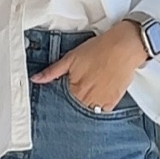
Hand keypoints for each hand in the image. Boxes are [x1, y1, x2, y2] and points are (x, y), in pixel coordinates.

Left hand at [31, 20, 148, 111]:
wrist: (124, 47)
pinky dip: (99, 106)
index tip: (68, 88)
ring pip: (88, 110)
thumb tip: (35, 79)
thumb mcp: (70, 58)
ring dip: (86, 104)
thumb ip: (52, 71)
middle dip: (75, 100)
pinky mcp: (113, 102)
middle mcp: (86, 99)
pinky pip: (102, 111)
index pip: (62, 101)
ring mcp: (100, 102)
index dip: (63, 95)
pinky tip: (99, 94)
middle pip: (75, 107)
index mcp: (74, 89)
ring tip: (90, 90)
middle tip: (82, 86)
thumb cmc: (99, 49)